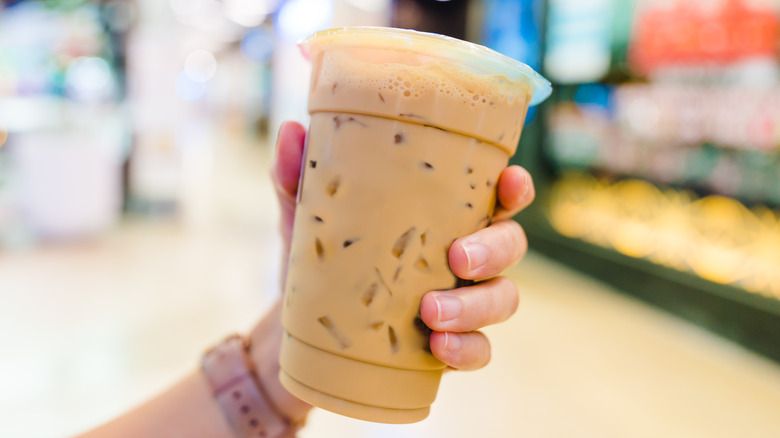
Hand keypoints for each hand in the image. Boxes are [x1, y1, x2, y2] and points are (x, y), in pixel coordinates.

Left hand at [270, 121, 533, 372]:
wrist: (303, 320)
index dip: (516, 187)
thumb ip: (298, 174)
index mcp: (446, 213)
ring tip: (431, 312)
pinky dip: (467, 350)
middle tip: (458, 257)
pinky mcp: (452, 343)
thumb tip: (290, 130)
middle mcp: (466, 254)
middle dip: (494, 251)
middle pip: (510, 245)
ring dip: (476, 306)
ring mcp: (464, 300)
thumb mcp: (307, 212)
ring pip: (504, 299)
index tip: (511, 182)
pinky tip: (440, 348)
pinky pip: (480, 350)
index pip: (496, 194)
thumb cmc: (324, 251)